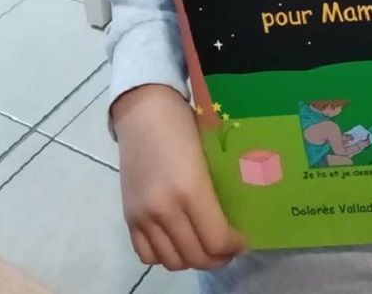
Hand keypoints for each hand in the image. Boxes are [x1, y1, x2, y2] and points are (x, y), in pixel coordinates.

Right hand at [112, 85, 245, 270]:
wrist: (144, 110)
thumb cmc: (185, 123)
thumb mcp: (211, 154)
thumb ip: (219, 189)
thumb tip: (236, 216)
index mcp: (192, 189)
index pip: (217, 240)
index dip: (234, 245)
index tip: (243, 239)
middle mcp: (165, 209)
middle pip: (196, 257)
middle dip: (218, 257)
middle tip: (228, 247)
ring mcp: (143, 216)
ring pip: (172, 261)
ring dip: (192, 259)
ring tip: (204, 245)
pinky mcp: (128, 216)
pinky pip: (147, 254)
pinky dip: (165, 254)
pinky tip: (177, 240)